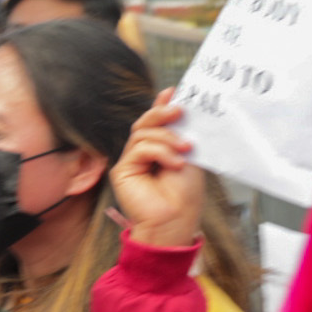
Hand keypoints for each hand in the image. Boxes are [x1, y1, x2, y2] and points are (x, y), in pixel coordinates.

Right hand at [112, 89, 205, 249]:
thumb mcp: (189, 156)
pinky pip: (139, 149)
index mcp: (159, 150)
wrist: (176, 220)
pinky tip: (173, 164)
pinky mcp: (122, 170)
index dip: (162, 105)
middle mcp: (143, 154)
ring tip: (185, 150)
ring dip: (167, 138)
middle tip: (179, 111)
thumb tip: (179, 107)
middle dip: (162, 113)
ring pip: (142, 133)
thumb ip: (182, 133)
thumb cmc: (185, 195)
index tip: (174, 92)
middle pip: (144, 123)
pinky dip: (159, 152)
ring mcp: (131, 162)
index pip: (157, 123)